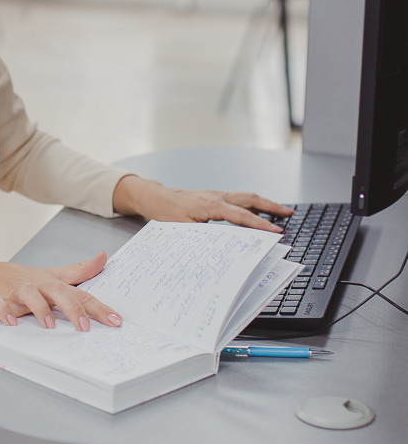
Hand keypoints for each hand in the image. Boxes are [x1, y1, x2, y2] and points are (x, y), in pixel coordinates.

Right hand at [0, 251, 122, 330]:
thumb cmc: (24, 279)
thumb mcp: (53, 276)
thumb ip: (79, 271)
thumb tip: (104, 258)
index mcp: (53, 284)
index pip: (80, 295)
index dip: (98, 308)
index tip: (116, 321)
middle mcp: (37, 286)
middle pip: (57, 292)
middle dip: (72, 309)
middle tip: (83, 328)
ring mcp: (15, 291)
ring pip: (28, 295)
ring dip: (38, 308)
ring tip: (48, 325)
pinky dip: (3, 311)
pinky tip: (10, 322)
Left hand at [112, 175, 291, 231]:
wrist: (154, 197)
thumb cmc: (165, 212)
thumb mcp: (183, 229)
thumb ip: (204, 237)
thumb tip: (223, 248)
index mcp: (211, 205)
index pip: (242, 215)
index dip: (260, 224)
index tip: (277, 231)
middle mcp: (217, 197)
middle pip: (250, 199)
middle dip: (271, 207)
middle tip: (289, 214)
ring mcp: (216, 195)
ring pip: (245, 197)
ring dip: (263, 204)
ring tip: (279, 211)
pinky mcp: (213, 197)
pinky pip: (237, 199)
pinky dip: (251, 204)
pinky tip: (254, 211)